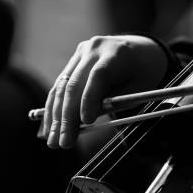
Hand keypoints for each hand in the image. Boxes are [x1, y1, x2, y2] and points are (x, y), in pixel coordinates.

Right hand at [42, 35, 167, 148]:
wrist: (141, 50)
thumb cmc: (144, 73)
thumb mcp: (140, 88)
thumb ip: (117, 102)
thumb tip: (86, 120)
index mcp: (117, 53)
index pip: (99, 76)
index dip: (90, 99)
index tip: (86, 122)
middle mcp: (94, 49)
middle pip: (74, 84)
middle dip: (67, 117)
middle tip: (63, 143)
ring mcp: (80, 53)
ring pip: (62, 87)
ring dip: (55, 117)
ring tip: (53, 141)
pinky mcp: (73, 61)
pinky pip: (60, 86)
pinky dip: (54, 108)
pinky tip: (49, 127)